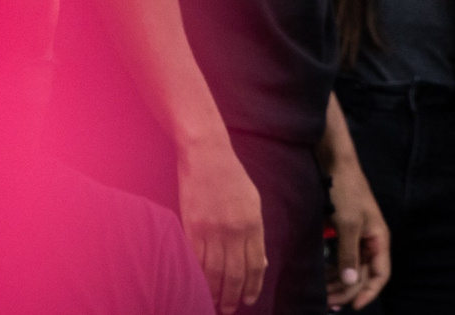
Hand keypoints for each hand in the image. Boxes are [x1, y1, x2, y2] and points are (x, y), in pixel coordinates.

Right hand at [178, 136, 266, 313]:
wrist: (207, 154)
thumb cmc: (232, 178)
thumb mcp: (253, 202)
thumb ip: (257, 234)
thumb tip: (261, 263)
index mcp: (253, 223)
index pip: (255, 264)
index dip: (253, 286)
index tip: (249, 300)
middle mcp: (235, 229)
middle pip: (235, 274)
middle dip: (234, 297)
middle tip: (230, 310)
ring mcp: (212, 229)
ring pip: (214, 272)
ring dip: (215, 292)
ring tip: (214, 304)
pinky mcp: (192, 226)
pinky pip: (196, 259)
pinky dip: (198, 277)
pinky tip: (199, 286)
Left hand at [326, 152, 392, 308]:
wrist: (335, 163)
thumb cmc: (346, 190)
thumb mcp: (348, 224)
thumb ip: (349, 254)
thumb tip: (349, 282)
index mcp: (379, 239)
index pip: (381, 275)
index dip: (369, 293)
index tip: (353, 307)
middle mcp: (370, 241)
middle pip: (363, 275)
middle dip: (348, 290)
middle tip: (328, 301)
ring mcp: (357, 237)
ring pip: (351, 269)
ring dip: (338, 282)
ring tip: (322, 293)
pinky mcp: (344, 233)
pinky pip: (341, 258)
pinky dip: (332, 269)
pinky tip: (321, 277)